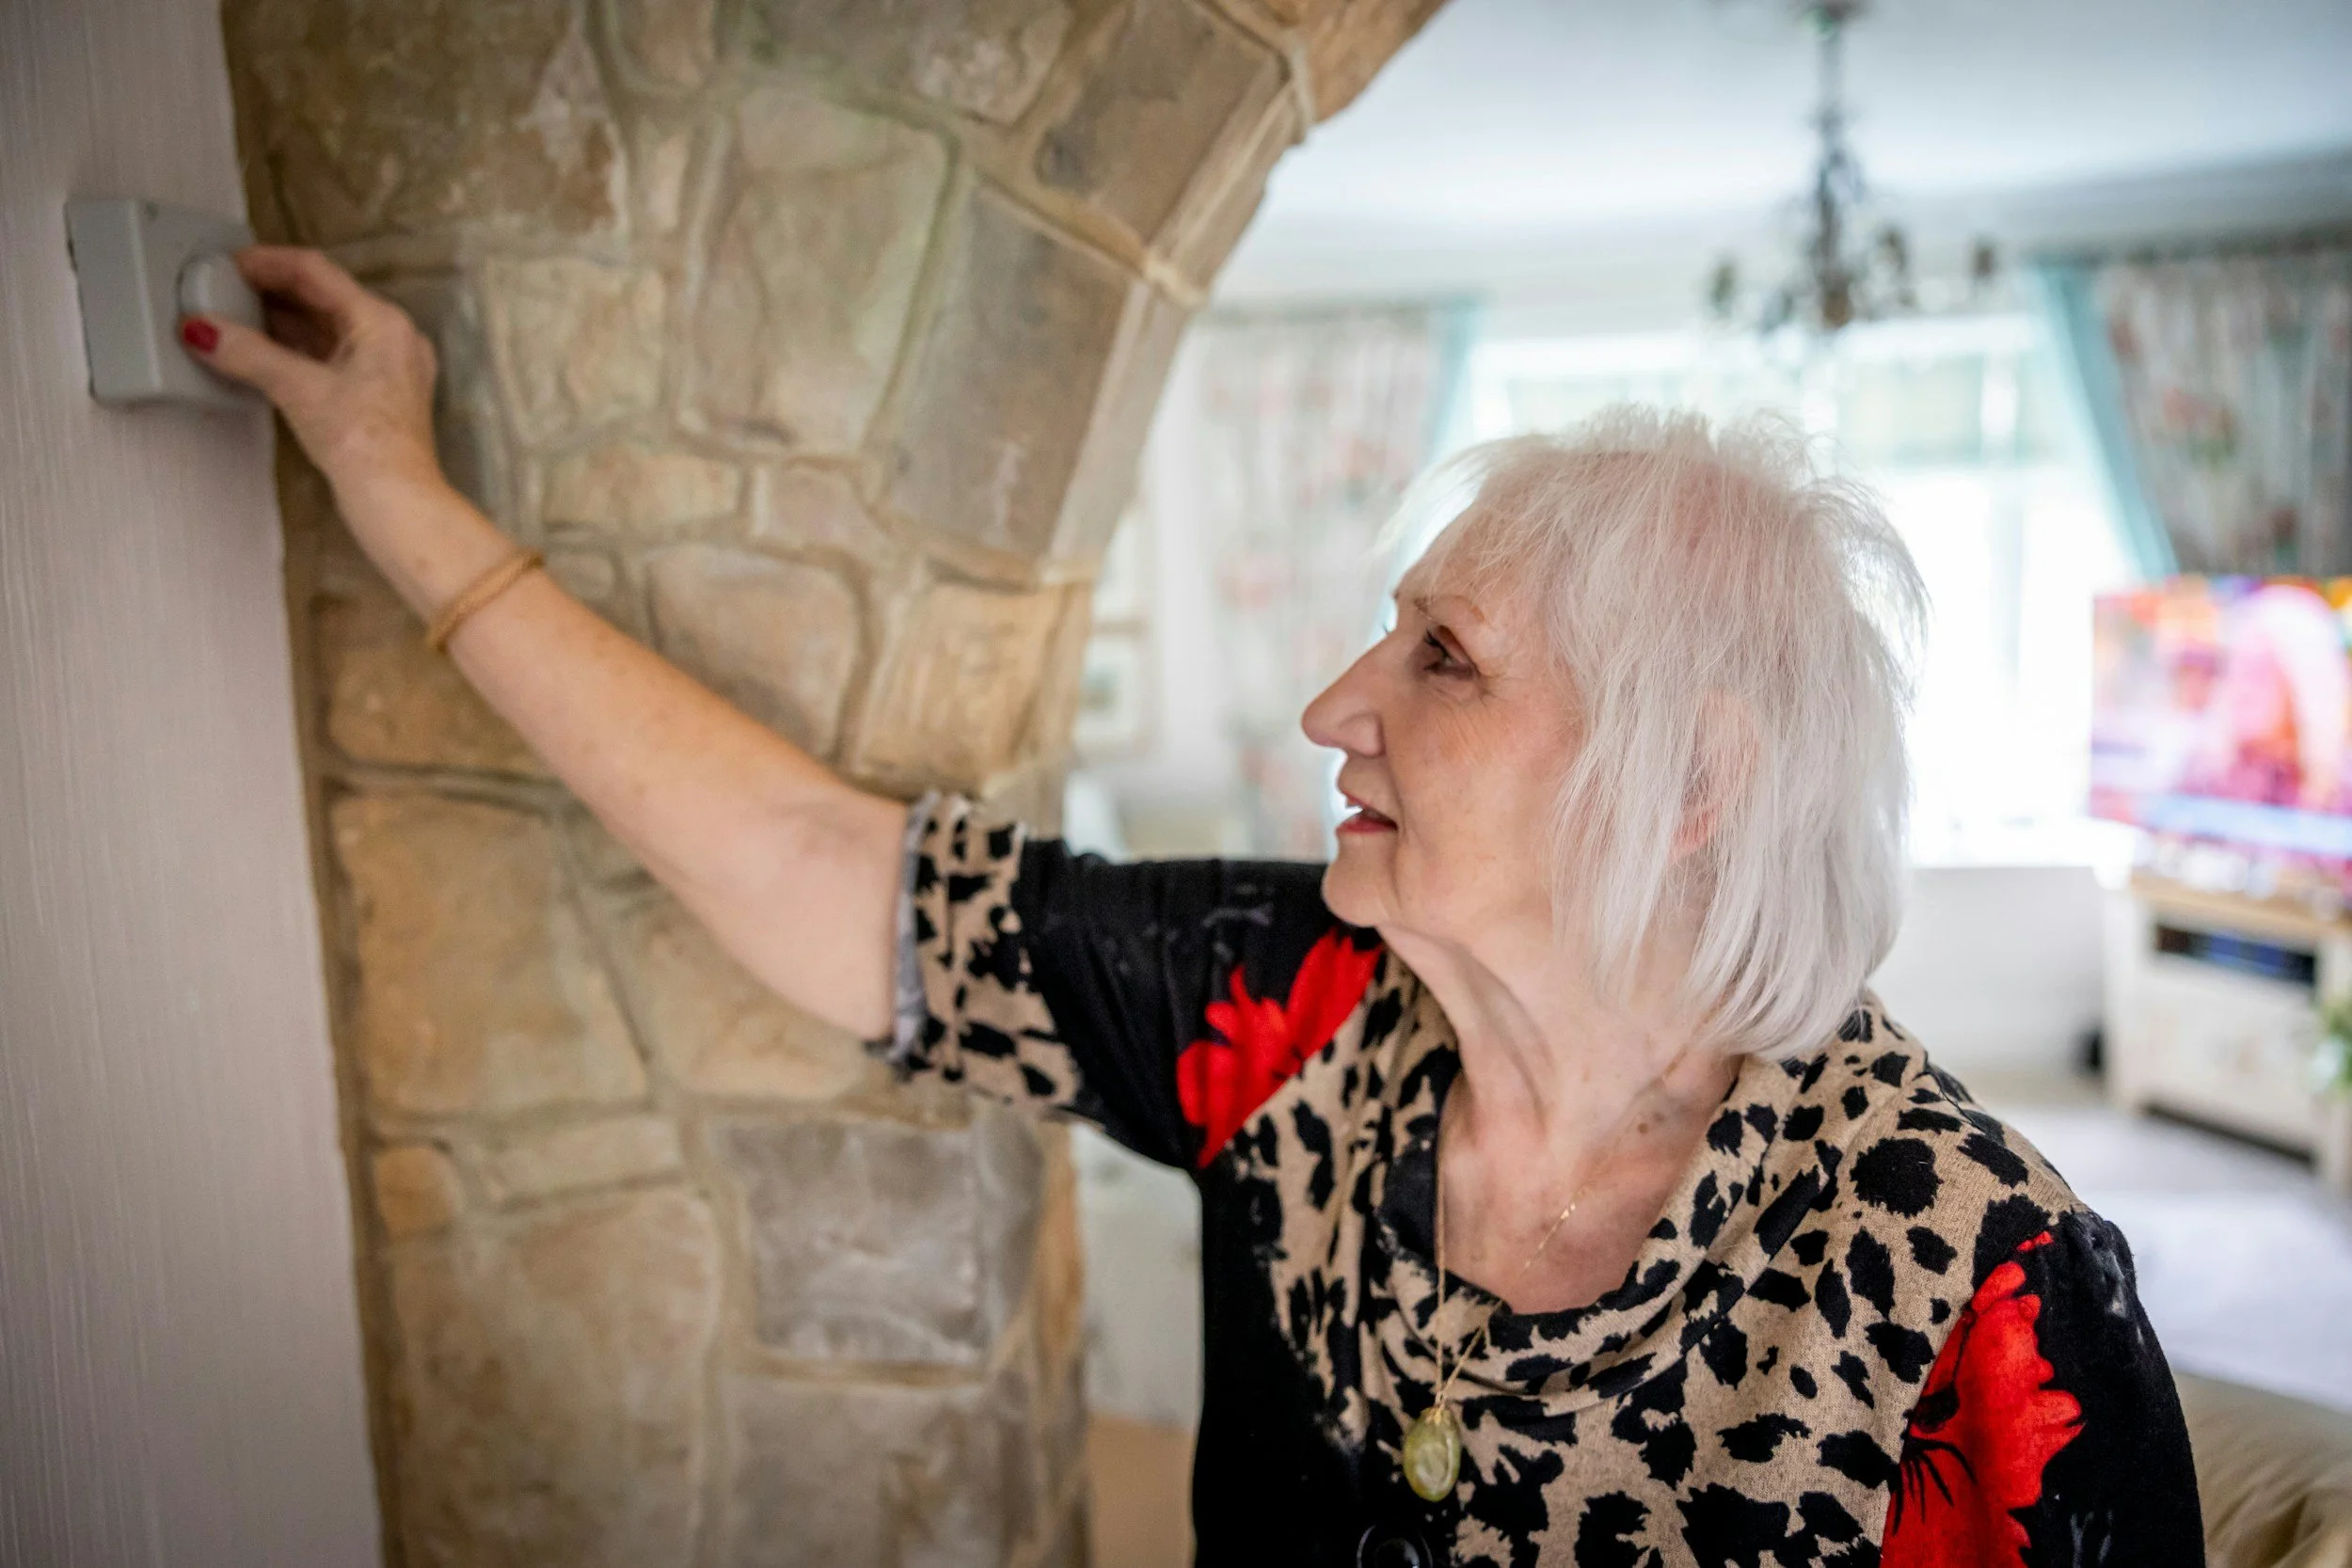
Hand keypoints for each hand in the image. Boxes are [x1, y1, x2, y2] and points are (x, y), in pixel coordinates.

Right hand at [180, 244, 444, 496]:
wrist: (396, 500)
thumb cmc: (364, 443)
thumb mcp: (299, 389)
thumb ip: (248, 354)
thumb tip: (202, 330)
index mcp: (382, 321)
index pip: (316, 271)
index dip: (267, 262)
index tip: (228, 263)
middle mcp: (392, 336)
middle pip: (321, 297)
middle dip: (270, 291)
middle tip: (224, 287)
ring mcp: (387, 366)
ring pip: (325, 327)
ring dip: (280, 321)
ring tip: (233, 315)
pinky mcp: (376, 394)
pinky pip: (329, 354)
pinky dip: (295, 349)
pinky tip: (262, 352)